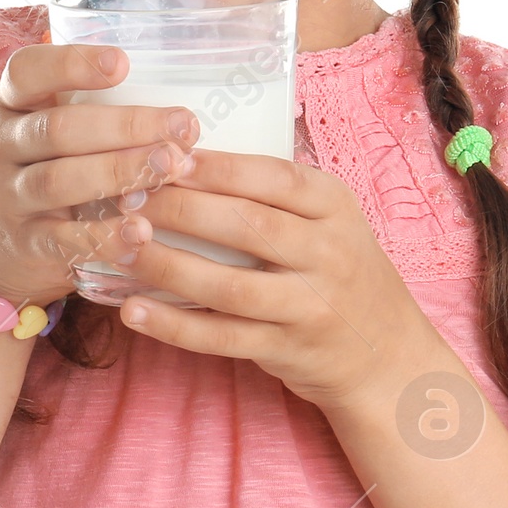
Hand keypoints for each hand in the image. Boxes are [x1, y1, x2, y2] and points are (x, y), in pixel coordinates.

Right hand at [0, 41, 200, 307]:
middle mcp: (3, 147)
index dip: (71, 63)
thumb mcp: (49, 134)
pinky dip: (104, 236)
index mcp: (13, 106)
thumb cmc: (44, 170)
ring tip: (170, 167)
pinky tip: (141, 232)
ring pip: (58, 181)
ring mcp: (9, 197)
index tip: (123, 62)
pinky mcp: (25, 244)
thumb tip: (179, 110)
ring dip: (119, 172)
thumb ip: (95, 114)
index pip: (27, 72)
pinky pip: (63, 239)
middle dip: (125, 126)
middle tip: (183, 126)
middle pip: (58, 129)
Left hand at [109, 147, 434, 410]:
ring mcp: (309, 306)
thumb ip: (276, 194)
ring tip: (120, 246)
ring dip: (168, 265)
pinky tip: (133, 310)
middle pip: (248, 225)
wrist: (387, 354)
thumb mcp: (331, 219)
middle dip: (181, 208)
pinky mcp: (287, 349)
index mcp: (335, 207)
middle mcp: (328, 254)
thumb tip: (187, 154)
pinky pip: (223, 337)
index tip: (163, 152)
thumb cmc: (341, 272)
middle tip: (126, 196)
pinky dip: (174, 326)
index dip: (216, 166)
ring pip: (230, 286)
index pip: (274, 177)